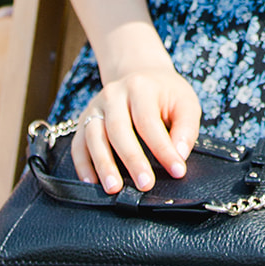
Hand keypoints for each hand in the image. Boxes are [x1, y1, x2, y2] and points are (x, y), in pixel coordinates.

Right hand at [70, 64, 200, 193]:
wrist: (140, 77)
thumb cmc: (165, 95)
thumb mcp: (185, 102)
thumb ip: (186, 129)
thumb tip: (179, 155)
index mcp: (140, 87)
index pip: (148, 121)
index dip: (163, 149)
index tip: (177, 171)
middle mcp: (113, 94)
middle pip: (118, 129)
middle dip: (132, 160)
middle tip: (145, 185)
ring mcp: (95, 107)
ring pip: (94, 136)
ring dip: (103, 164)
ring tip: (114, 188)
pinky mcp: (84, 121)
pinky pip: (78, 145)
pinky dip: (83, 165)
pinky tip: (92, 182)